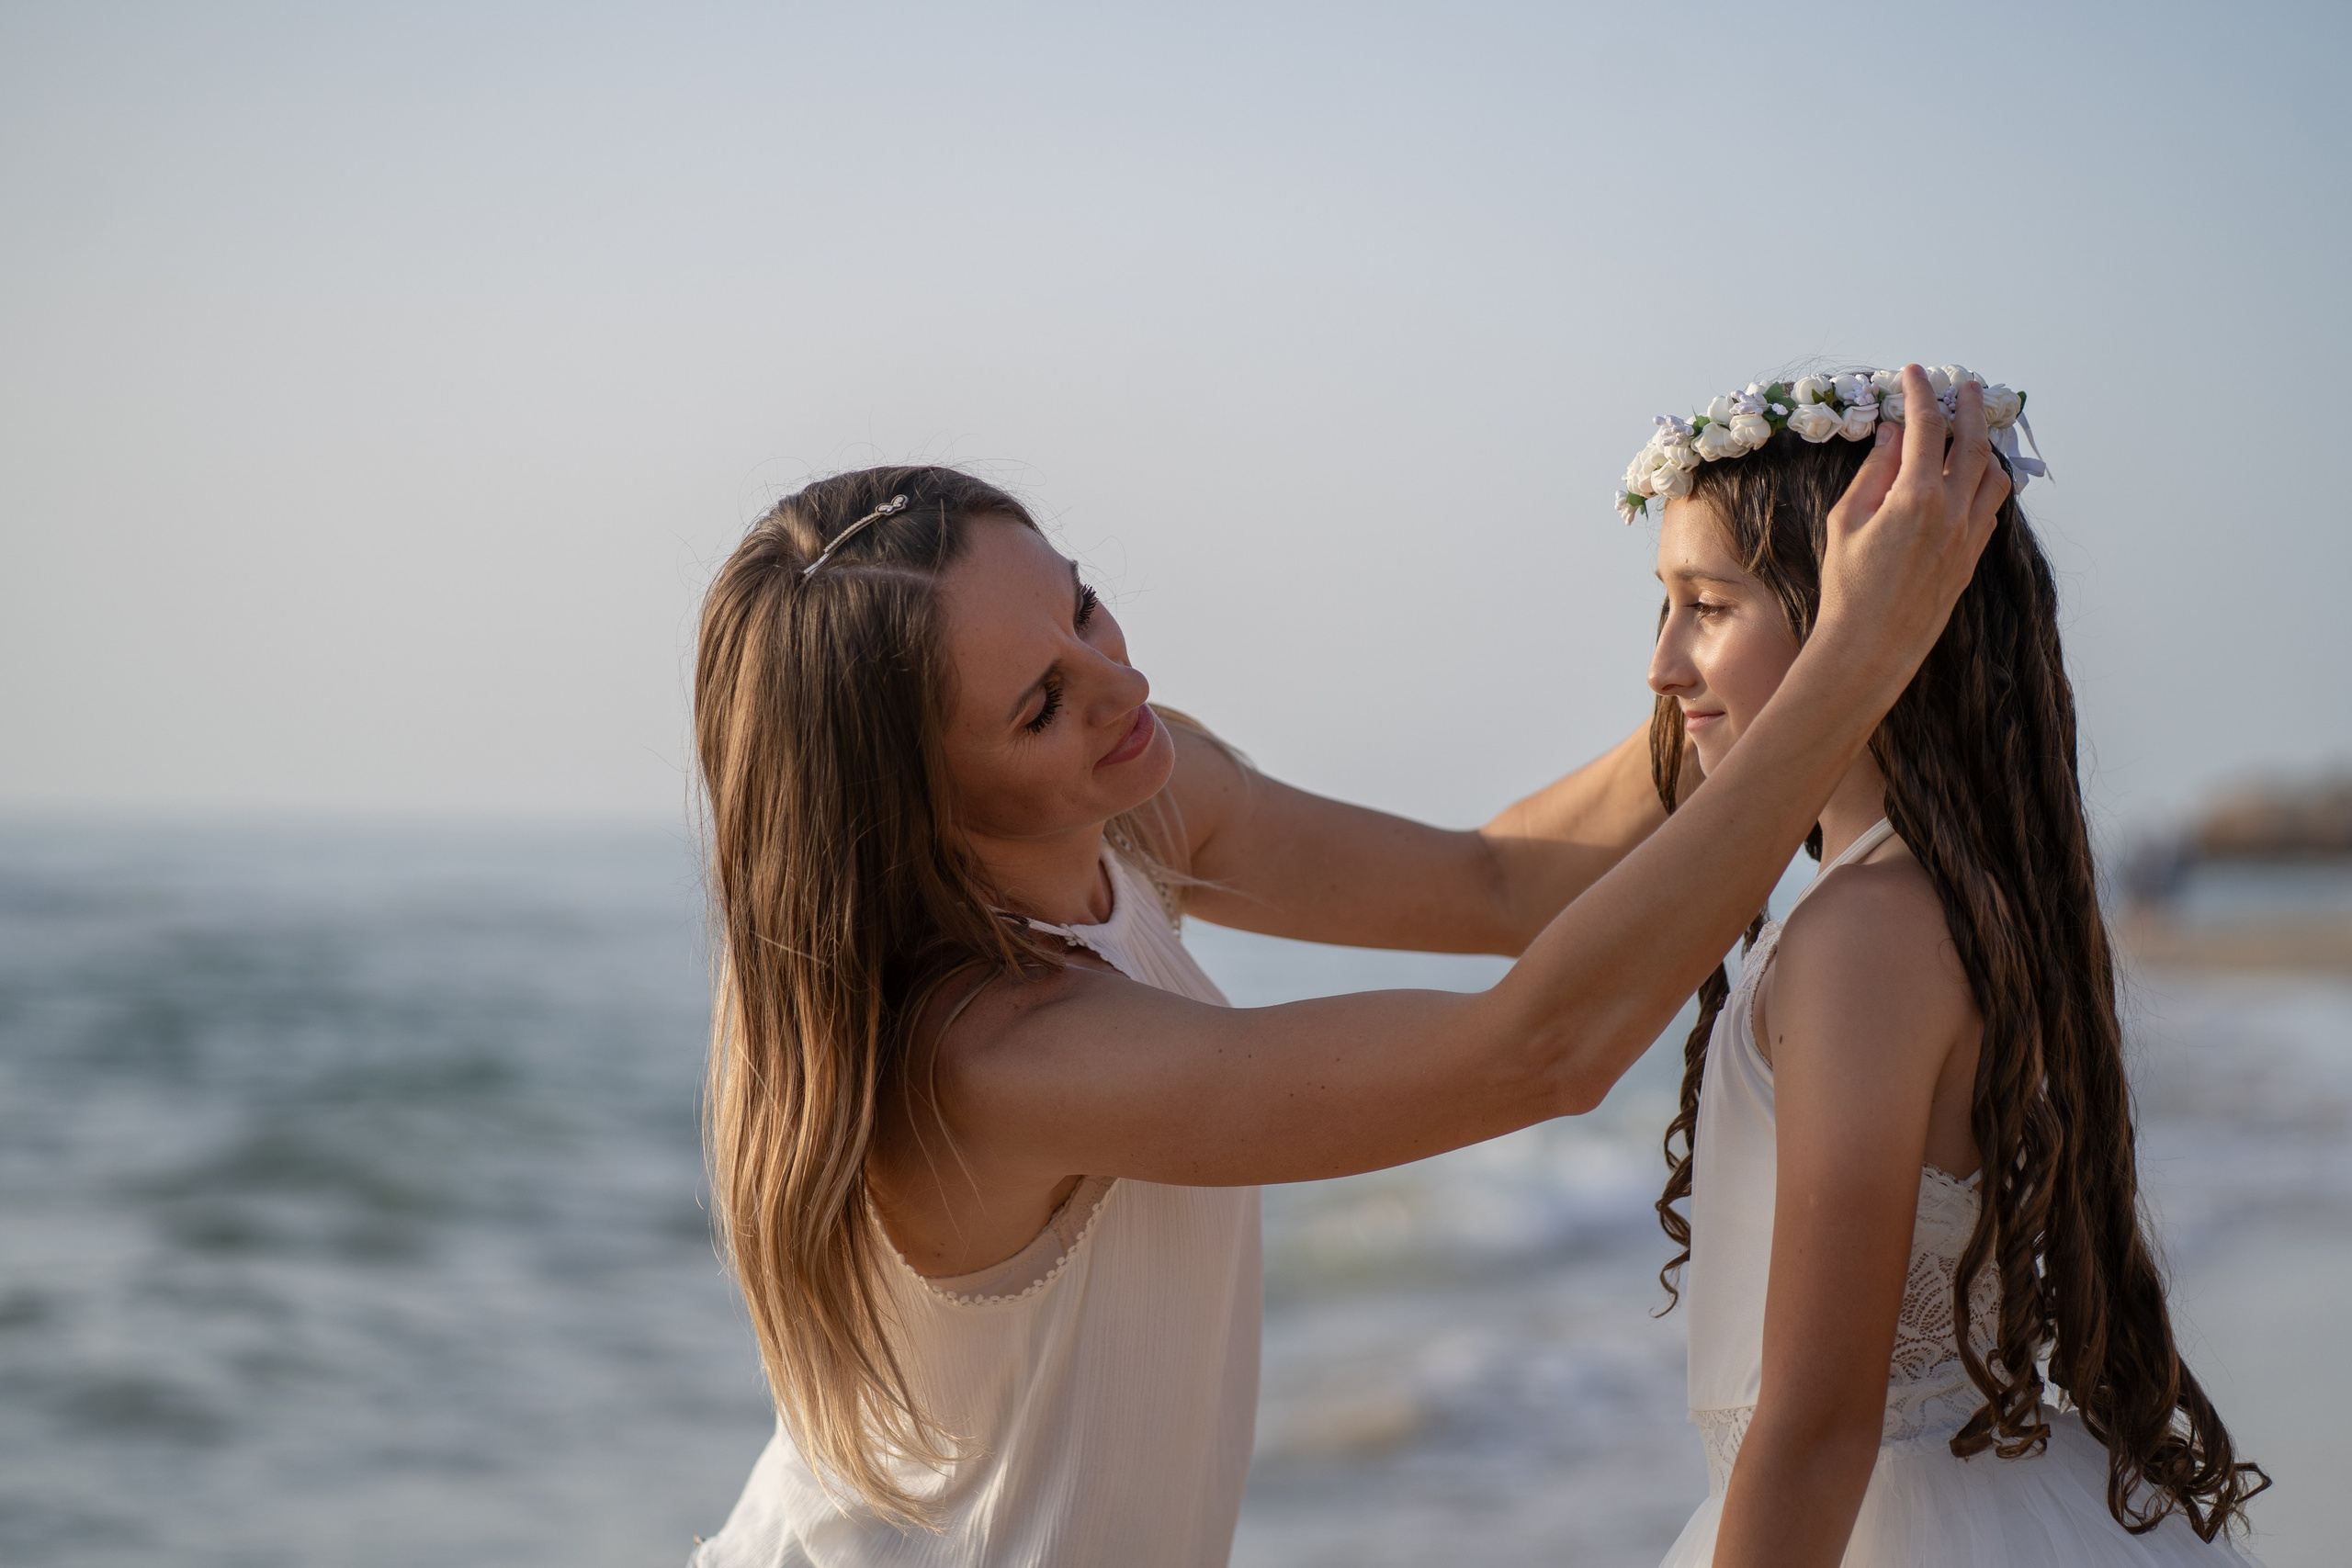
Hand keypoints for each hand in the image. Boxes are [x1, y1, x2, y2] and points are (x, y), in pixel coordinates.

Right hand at [1813, 366, 2009, 689]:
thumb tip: (1889, 434)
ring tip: (1974, 431)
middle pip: (1972, 443)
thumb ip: (1873, 473)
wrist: (1870, 646)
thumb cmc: (1847, 587)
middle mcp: (1952, 512)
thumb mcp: (1846, 521)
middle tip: (1965, 386)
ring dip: (1985, 446)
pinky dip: (1986, 483)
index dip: (1921, 395)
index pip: (1926, 428)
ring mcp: (1967, 536)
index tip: (1914, 374)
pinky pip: (1991, 508)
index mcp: (1916, 498)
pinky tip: (1972, 478)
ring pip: (1993, 475)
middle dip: (1969, 408)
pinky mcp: (1971, 558)